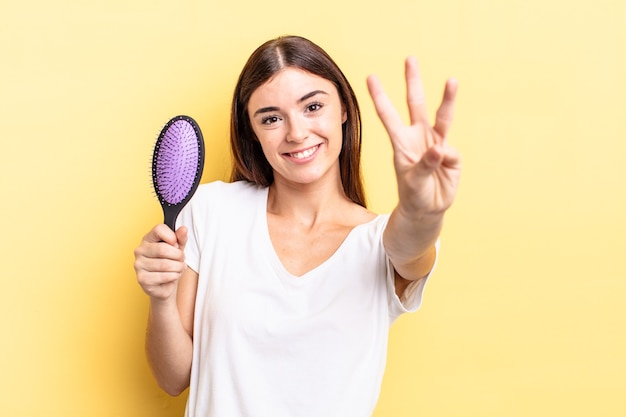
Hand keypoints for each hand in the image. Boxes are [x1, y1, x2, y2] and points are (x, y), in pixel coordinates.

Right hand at [133, 224, 187, 301]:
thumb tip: (183, 229)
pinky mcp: (142, 279)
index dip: (172, 236)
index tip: (176, 244)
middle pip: (163, 249)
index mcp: (148, 239)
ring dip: (178, 267)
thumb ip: (181, 238)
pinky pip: (163, 276)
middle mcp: (140, 250)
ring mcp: (139, 265)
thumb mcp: (178, 249)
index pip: (159, 229)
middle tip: (181, 259)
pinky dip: (174, 276)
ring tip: (179, 268)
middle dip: (178, 256)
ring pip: (165, 264)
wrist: (165, 285)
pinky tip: (174, 276)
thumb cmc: (170, 264)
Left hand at [367, 56, 460, 218]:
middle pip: (416, 103)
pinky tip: (442, 173)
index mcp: (401, 141)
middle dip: (413, 81)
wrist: (427, 209)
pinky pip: (452, 153)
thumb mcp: (412, 182)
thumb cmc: (413, 194)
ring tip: (452, 80)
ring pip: (442, 116)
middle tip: (410, 58)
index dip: (380, 97)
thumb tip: (440, 148)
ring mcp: (436, 143)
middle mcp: (418, 136)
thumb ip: (424, 165)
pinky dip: (448, 161)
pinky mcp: (451, 155)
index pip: (388, 115)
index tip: (370, 77)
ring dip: (447, 98)